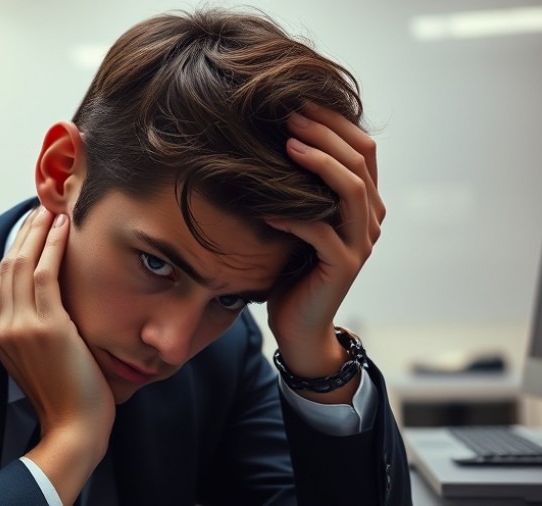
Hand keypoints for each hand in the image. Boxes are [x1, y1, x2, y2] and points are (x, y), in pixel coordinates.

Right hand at [0, 206, 113, 502]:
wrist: (73, 429)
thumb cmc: (69, 399)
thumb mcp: (43, 360)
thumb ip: (40, 332)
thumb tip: (57, 307)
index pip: (3, 283)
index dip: (17, 252)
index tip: (32, 231)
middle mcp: (3, 327)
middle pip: (8, 267)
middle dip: (25, 235)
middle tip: (41, 210)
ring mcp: (21, 325)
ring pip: (23, 264)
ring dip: (39, 233)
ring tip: (53, 212)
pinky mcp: (45, 325)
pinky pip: (46, 273)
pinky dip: (53, 246)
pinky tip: (64, 229)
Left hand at [266, 105, 384, 402]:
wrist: (300, 324)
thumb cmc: (292, 267)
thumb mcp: (299, 219)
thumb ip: (300, 187)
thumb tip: (275, 140)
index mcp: (364, 202)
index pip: (362, 148)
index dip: (333, 121)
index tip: (295, 102)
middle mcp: (371, 218)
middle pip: (360, 159)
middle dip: (324, 131)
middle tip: (288, 114)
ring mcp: (360, 243)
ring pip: (350, 189)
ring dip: (318, 162)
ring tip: (286, 145)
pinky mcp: (343, 266)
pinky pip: (322, 232)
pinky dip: (295, 215)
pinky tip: (268, 208)